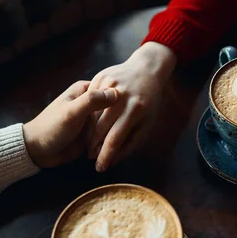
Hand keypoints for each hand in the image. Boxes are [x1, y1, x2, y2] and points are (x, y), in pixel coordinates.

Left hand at [23, 81, 117, 167]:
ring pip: (111, 124)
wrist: (39, 150)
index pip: (110, 92)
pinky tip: (116, 150)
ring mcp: (91, 120)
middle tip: (121, 132)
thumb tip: (117, 93)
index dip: (120, 101)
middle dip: (117, 122)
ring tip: (118, 144)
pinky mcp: (92, 135)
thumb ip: (92, 101)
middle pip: (112, 110)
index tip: (128, 111)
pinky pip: (106, 137)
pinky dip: (110, 143)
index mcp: (85, 91)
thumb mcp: (72, 111)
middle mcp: (90, 103)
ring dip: (113, 135)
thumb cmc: (52, 127)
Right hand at [87, 42, 176, 171]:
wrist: (148, 69)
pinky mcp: (101, 77)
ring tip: (89, 147)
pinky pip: (89, 100)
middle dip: (94, 147)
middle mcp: (121, 97)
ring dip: (88, 134)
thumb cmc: (150, 101)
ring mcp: (109, 85)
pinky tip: (87, 127)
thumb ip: (130, 143)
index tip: (100, 168)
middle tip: (91, 159)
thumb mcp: (147, 123)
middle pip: (101, 128)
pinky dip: (87, 115)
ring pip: (92, 115)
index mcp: (135, 110)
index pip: (115, 139)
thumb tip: (114, 161)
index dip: (105, 156)